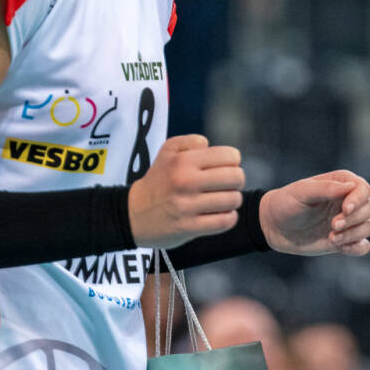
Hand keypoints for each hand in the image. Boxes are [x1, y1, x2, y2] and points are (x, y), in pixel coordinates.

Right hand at [127, 135, 244, 248]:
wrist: (133, 214)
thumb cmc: (158, 180)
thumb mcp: (168, 151)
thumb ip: (192, 142)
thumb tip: (212, 147)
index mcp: (183, 161)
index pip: (230, 156)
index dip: (232, 162)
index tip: (224, 168)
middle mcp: (185, 182)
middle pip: (236, 177)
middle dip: (236, 181)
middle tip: (226, 185)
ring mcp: (187, 206)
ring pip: (233, 200)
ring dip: (232, 200)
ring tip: (223, 200)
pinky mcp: (188, 227)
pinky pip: (224, 221)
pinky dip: (229, 218)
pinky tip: (220, 214)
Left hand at [259, 170, 369, 255]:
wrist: (274, 227)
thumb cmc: (286, 203)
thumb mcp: (301, 192)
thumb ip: (325, 188)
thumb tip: (351, 186)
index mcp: (341, 184)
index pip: (364, 188)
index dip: (359, 199)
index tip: (345, 209)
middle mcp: (348, 202)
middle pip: (369, 208)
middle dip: (354, 219)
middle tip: (333, 225)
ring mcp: (348, 222)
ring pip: (368, 227)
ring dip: (354, 234)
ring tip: (332, 238)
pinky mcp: (344, 240)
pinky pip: (363, 246)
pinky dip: (356, 248)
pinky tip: (340, 247)